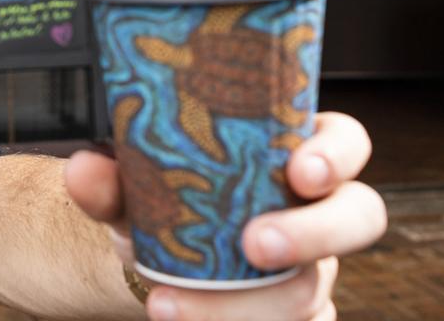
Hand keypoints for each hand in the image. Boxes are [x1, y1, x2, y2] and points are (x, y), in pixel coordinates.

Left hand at [63, 112, 386, 320]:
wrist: (157, 260)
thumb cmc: (166, 202)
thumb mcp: (136, 186)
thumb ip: (112, 177)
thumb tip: (84, 169)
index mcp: (289, 154)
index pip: (345, 140)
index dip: (335, 154)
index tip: (299, 170)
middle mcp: (317, 211)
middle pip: (358, 216)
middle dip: (313, 233)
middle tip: (254, 245)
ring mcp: (315, 270)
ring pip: (312, 291)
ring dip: (243, 305)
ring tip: (167, 306)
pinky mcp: (300, 318)